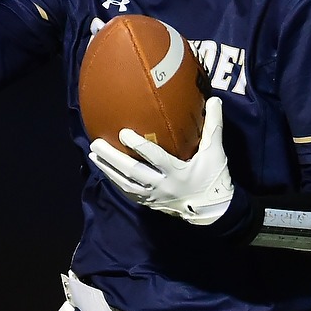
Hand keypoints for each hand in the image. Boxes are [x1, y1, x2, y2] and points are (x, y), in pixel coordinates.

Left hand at [88, 96, 233, 224]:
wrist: (213, 210)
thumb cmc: (214, 177)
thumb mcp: (216, 152)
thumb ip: (214, 126)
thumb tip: (214, 99)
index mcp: (177, 172)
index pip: (154, 158)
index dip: (138, 146)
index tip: (123, 132)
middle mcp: (162, 185)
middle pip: (132, 172)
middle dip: (112, 158)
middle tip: (96, 144)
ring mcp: (154, 196)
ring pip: (126, 183)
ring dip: (108, 169)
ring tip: (94, 156)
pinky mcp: (150, 203)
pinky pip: (129, 193)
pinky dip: (116, 181)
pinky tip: (106, 171)